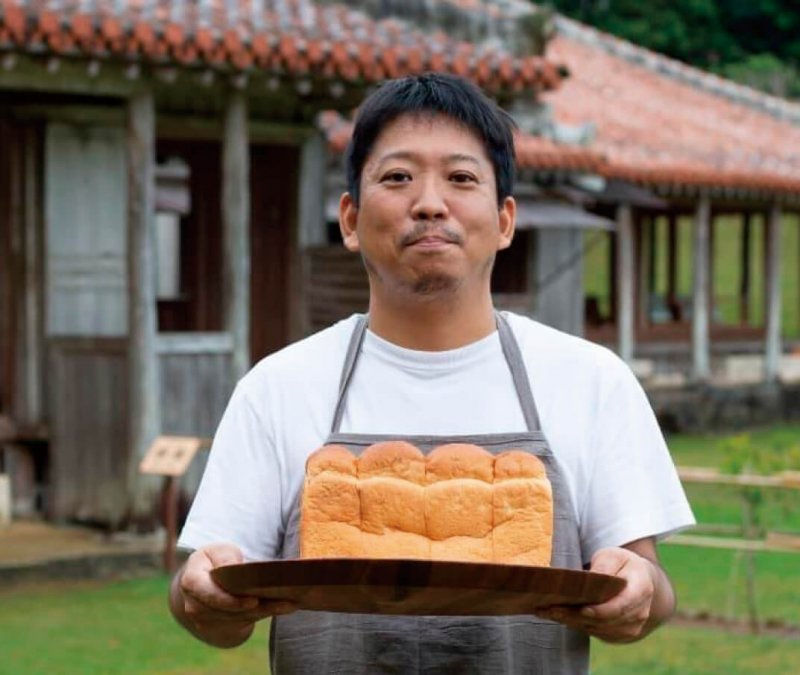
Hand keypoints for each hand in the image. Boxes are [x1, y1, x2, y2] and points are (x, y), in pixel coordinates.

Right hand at [174, 543, 295, 646]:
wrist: (204, 583)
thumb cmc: (215, 561)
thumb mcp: (219, 551)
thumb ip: (225, 557)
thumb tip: (233, 567)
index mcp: (191, 582)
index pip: (208, 594)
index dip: (230, 601)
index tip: (253, 601)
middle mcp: (195, 606)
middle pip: (227, 611)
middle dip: (255, 608)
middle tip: (283, 600)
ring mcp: (207, 621)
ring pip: (240, 618)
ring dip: (266, 611)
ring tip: (290, 603)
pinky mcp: (222, 628)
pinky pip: (246, 622)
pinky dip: (266, 614)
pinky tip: (287, 607)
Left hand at [536, 546, 660, 642]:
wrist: (640, 582)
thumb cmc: (623, 564)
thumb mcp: (615, 555)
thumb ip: (605, 565)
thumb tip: (590, 578)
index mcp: (641, 589)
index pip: (620, 606)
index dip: (600, 611)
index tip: (581, 609)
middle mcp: (639, 613)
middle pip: (604, 620)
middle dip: (575, 616)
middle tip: (549, 609)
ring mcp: (630, 628)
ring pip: (596, 629)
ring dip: (571, 622)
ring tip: (546, 611)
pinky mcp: (618, 635)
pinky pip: (594, 632)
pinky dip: (575, 624)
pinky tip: (557, 616)